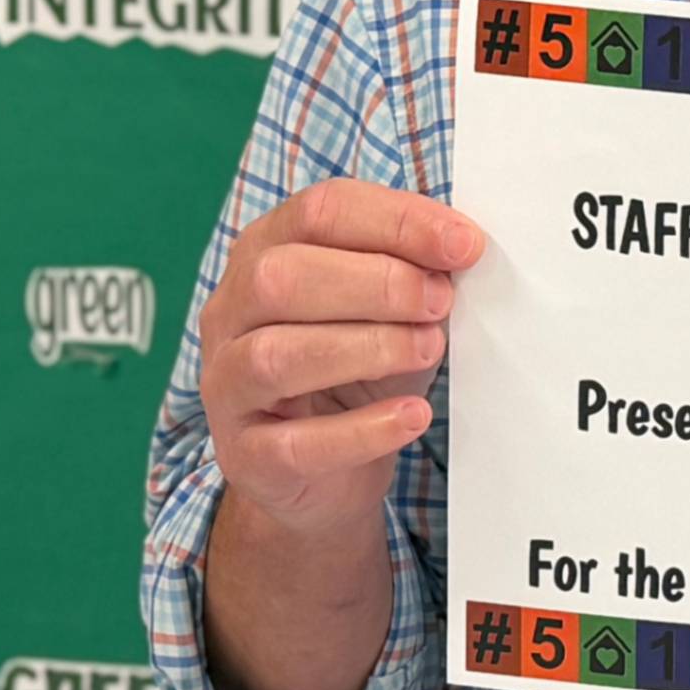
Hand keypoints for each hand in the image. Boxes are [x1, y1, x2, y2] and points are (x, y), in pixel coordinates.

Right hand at [196, 180, 485, 537]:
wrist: (321, 477)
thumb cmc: (357, 374)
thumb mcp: (388, 311)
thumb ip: (412, 271)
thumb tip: (460, 247)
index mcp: (263, 253)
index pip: (317, 212)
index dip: (395, 221)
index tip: (463, 245)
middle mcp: (230, 313)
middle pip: (279, 277)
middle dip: (376, 283)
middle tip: (440, 301)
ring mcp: (226, 387)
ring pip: (274, 355)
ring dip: (367, 347)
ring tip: (428, 349)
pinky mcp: (245, 456)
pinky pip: (294, 443)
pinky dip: (361, 430)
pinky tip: (412, 416)